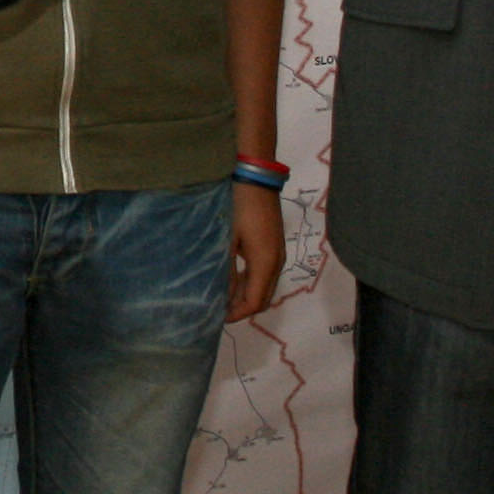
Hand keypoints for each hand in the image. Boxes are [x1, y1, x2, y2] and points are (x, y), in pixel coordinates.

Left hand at [227, 183, 284, 321]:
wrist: (255, 177)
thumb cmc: (237, 206)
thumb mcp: (226, 239)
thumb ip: (224, 270)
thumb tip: (221, 297)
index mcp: (265, 263)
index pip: (255, 302)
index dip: (236, 314)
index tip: (216, 317)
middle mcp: (276, 262)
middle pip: (263, 298)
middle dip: (242, 308)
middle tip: (217, 308)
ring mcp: (277, 253)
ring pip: (264, 286)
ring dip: (246, 294)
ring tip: (221, 295)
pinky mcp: (274, 245)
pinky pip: (264, 272)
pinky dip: (250, 281)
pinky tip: (231, 277)